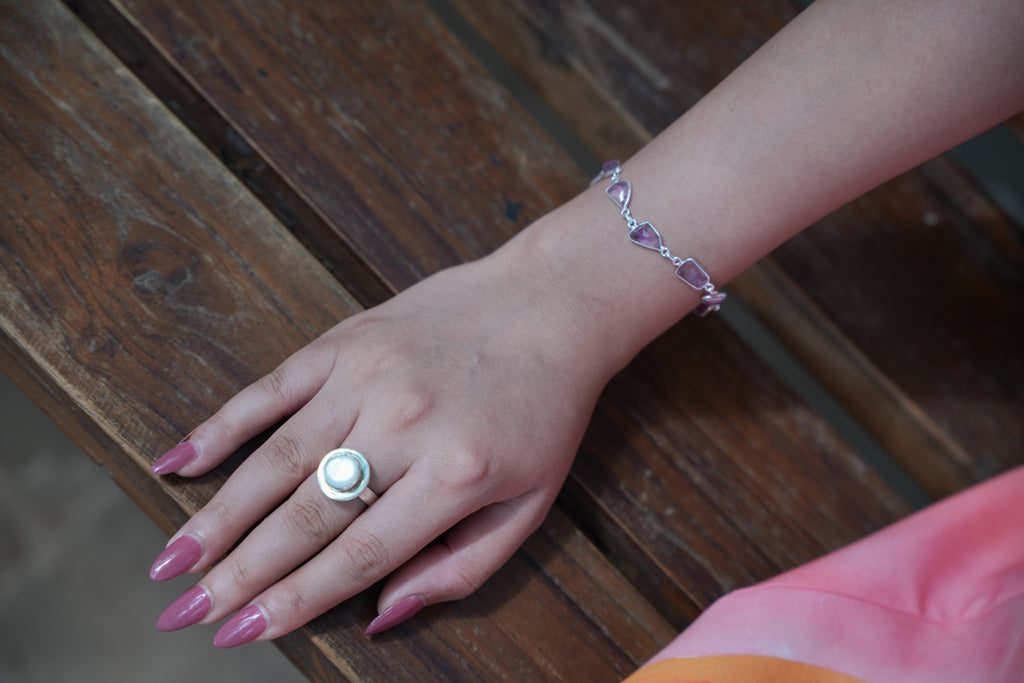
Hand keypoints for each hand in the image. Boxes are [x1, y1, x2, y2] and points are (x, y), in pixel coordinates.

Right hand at [148, 233, 617, 644]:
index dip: (292, 602)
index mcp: (454, 476)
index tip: (240, 633)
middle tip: (183, 615)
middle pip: (304, 516)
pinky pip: (271, 388)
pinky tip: (178, 464)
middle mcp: (402, 427)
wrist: (551, 305)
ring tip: (171, 563)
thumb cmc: (544, 412)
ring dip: (218, 516)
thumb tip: (382, 616)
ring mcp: (368, 378)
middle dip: (237, 574)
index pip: (355, 556)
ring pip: (275, 459)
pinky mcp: (347, 341)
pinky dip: (221, 427)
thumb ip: (461, 567)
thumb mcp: (530, 503)